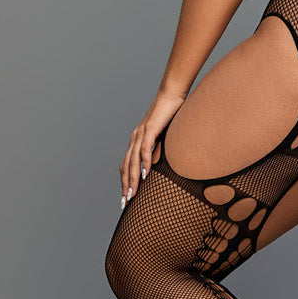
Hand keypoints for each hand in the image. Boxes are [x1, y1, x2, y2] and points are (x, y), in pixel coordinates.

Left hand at [119, 88, 186, 208]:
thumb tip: (163, 164)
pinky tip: (145, 174)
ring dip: (132, 178)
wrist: (172, 95)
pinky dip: (144, 162)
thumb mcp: (165, 137)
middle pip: (126, 166)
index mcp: (137, 141)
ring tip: (133, 193)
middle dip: (125, 186)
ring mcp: (141, 133)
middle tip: (125, 202)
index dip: (125, 182)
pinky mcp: (150, 129)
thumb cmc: (171, 115)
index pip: (127, 165)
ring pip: (133, 161)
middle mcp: (135, 138)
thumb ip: (161, 149)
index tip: (126, 198)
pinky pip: (145, 149)